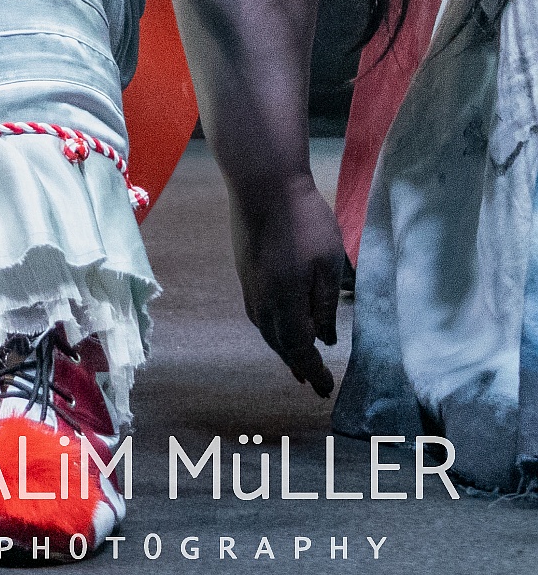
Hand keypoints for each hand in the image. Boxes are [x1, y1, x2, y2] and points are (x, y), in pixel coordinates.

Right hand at [227, 168, 345, 396]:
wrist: (261, 185)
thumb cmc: (304, 221)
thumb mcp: (328, 263)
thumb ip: (325, 304)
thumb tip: (327, 338)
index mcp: (286, 301)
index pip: (300, 348)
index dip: (313, 370)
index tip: (325, 389)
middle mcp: (262, 300)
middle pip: (278, 344)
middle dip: (296, 364)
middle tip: (310, 381)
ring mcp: (249, 285)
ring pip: (265, 329)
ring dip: (281, 348)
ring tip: (295, 359)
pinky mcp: (244, 272)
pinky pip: (258, 314)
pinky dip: (271, 329)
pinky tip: (280, 325)